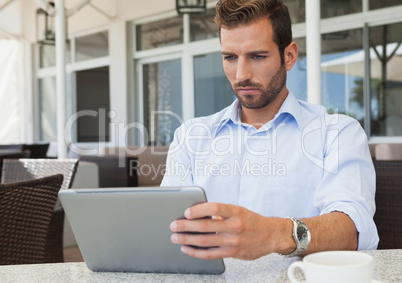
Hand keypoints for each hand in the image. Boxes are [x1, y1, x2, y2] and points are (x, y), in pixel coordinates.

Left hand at [170, 202, 293, 259]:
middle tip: (174, 225)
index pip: (215, 208)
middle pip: (206, 226)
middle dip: (186, 226)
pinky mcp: (232, 253)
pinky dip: (196, 252)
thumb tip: (198, 215)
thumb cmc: (252, 221)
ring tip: (176, 237)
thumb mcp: (239, 211)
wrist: (271, 236)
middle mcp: (235, 226)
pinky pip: (210, 254)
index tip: (187, 212)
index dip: (199, 210)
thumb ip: (221, 213)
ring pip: (205, 241)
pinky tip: (187, 249)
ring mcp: (233, 241)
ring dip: (187, 239)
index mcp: (236, 212)